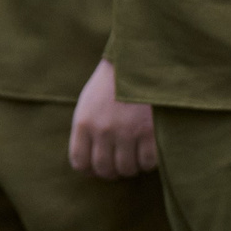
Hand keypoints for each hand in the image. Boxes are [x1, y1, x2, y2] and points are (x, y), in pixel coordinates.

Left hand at [68, 59, 155, 178]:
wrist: (142, 58)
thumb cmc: (116, 80)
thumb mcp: (90, 100)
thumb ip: (87, 128)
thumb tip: (90, 160)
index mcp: (84, 122)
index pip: (80, 163)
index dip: (91, 169)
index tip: (100, 165)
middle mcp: (103, 130)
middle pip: (104, 169)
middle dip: (113, 171)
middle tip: (122, 163)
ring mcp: (127, 132)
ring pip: (127, 169)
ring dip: (132, 167)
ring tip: (137, 157)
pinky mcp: (151, 131)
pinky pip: (147, 162)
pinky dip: (149, 162)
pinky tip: (150, 152)